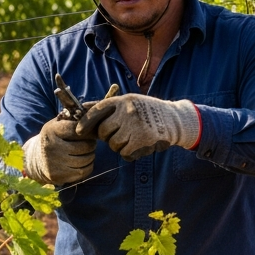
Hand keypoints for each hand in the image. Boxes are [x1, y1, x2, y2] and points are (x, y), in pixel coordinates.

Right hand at [22, 118, 97, 184]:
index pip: (79, 129)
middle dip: (91, 144)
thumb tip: (95, 115)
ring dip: (90, 155)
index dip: (89, 131)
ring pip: (87, 159)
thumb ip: (75, 118)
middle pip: (86, 146)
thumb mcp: (59, 123)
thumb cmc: (56, 137)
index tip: (92, 132)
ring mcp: (54, 163)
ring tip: (85, 152)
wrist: (37, 157)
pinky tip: (82, 162)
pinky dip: (88, 166)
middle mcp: (51, 146)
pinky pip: (84, 172)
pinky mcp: (58, 176)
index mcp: (52, 130)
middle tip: (88, 143)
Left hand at [78, 94, 200, 160]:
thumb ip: (108, 106)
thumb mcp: (130, 102)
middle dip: (109, 136)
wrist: (175, 119)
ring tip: (134, 137)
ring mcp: (136, 126)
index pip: (97, 111)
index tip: (79, 131)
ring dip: (121, 145)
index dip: (85, 122)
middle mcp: (129, 112)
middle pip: (104, 132)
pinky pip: (125, 154)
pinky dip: (130, 153)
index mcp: (124, 100)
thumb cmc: (148, 111)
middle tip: (122, 133)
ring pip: (114, 145)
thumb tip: (80, 108)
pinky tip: (140, 144)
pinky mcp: (143, 140)